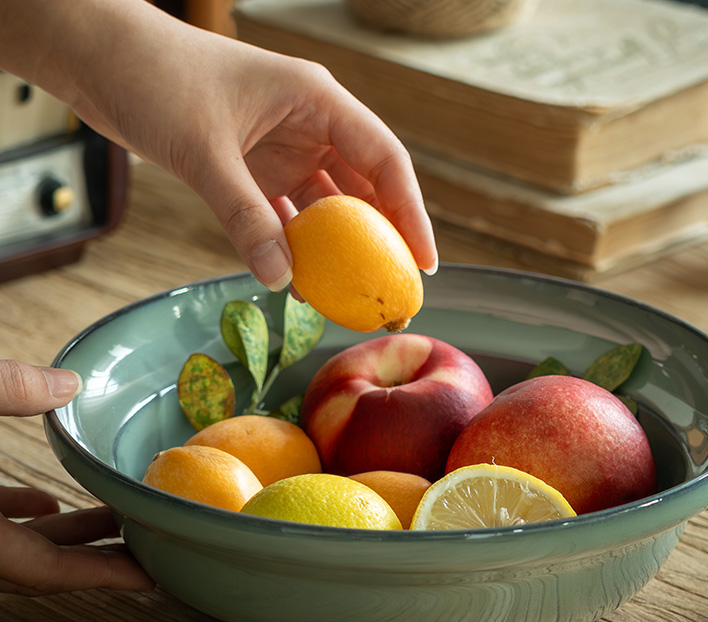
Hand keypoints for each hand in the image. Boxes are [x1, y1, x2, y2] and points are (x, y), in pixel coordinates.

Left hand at [0, 0, 438, 290]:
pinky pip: (290, 212)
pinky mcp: (256, 166)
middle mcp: (309, 123)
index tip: (424, 260)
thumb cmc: (155, 79)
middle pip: (365, 186)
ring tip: (355, 293)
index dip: (411, 212)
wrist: (99, 58)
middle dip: (383, 239)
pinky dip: (298, 244)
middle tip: (395, 290)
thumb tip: (281, 281)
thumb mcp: (204, 151)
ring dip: (341, 248)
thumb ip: (244, 216)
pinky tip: (304, 277)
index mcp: (316, 100)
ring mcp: (283, 146)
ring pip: (329, 204)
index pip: (384, 159)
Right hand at [0, 361, 154, 594]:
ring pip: (14, 544)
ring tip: (112, 516)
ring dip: (63, 531)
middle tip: (146, 541)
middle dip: (94, 554)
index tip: (149, 578)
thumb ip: (8, 390)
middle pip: (37, 564)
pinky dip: (18, 516)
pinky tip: (45, 502)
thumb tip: (70, 383)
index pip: (44, 570)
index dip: (100, 575)